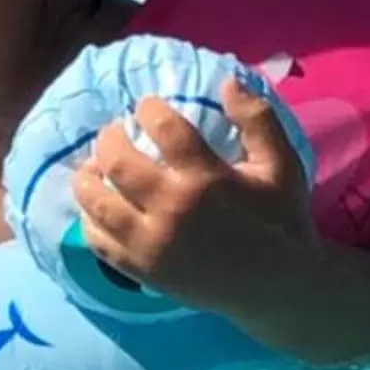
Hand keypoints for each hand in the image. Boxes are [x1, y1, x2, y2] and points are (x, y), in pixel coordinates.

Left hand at [73, 77, 318, 330]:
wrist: (277, 289)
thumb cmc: (281, 222)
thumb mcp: (281, 166)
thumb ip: (257, 120)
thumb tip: (227, 80)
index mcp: (206, 178)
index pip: (163, 128)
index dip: (149, 108)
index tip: (147, 106)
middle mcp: (171, 209)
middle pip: (117, 161)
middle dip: (109, 137)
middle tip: (115, 132)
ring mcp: (151, 243)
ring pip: (96, 201)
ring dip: (88, 176)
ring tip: (97, 166)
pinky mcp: (141, 270)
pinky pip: (97, 241)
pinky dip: (89, 219)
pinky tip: (98, 205)